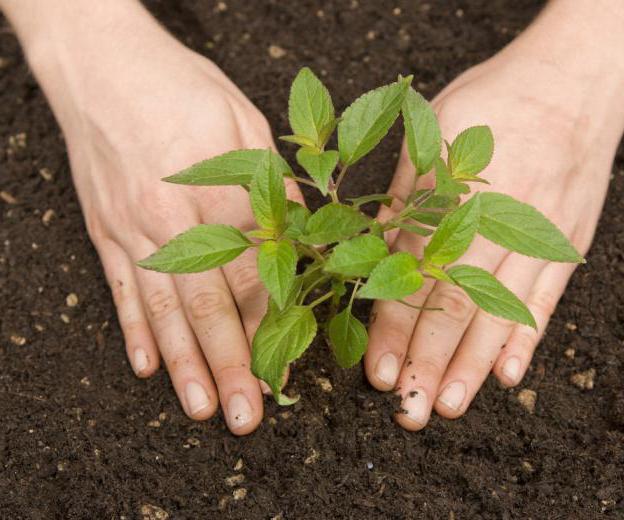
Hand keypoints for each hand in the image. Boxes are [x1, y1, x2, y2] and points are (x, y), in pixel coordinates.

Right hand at [28, 6, 300, 434]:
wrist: (99, 62)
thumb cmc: (180, 85)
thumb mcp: (244, 122)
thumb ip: (273, 187)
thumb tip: (303, 240)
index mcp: (213, 191)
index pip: (251, 276)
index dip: (271, 327)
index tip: (285, 368)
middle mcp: (168, 218)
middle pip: (206, 305)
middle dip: (229, 365)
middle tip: (246, 415)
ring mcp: (130, 228)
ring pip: (162, 310)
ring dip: (184, 364)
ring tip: (201, 409)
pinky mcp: (104, 229)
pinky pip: (121, 289)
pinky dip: (134, 331)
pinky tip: (147, 367)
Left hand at [364, 39, 623, 429]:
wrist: (574, 79)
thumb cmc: (494, 101)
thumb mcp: (435, 132)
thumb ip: (405, 196)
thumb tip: (370, 250)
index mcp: (454, 194)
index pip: (413, 275)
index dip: (392, 326)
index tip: (376, 372)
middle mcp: (496, 222)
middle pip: (457, 304)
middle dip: (428, 361)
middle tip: (408, 411)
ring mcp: (538, 235)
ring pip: (501, 312)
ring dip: (473, 365)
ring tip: (448, 405)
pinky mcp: (568, 243)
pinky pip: (547, 298)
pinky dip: (528, 339)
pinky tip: (510, 375)